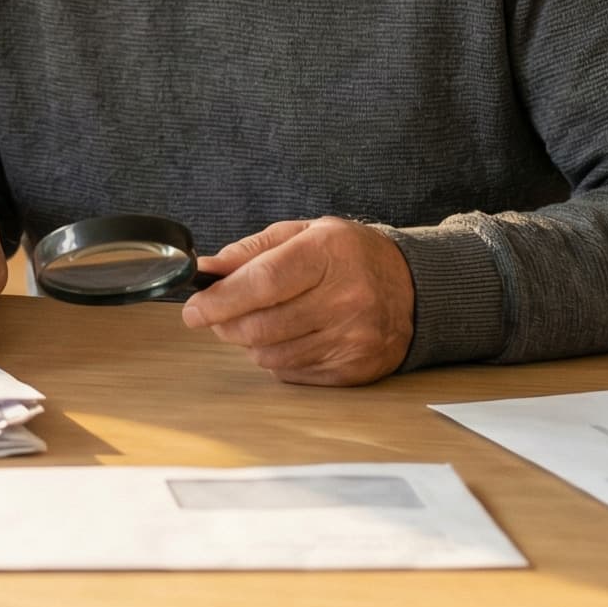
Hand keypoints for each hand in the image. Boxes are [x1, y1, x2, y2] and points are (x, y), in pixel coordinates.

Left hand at [180, 218, 414, 385]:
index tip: (193, 308)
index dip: (220, 300)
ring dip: (251, 342)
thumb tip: (207, 270)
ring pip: (271, 354)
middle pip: (261, 325)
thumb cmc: (350, 256)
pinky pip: (293, 372)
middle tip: (219, 315)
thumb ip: (251, 251)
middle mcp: (346, 298)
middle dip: (226, 323)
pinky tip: (290, 337)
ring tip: (260, 321)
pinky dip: (278, 358)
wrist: (414, 286)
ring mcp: (353, 338)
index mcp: (328, 254)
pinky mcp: (355, 368)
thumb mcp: (303, 233)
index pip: (262, 283)